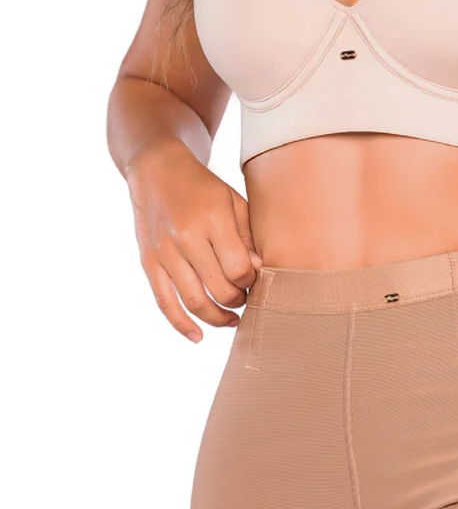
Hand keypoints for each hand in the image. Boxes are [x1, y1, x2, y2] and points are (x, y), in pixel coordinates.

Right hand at [127, 142, 263, 343]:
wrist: (157, 171)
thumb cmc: (203, 188)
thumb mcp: (233, 201)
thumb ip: (247, 236)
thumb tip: (259, 271)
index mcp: (212, 219)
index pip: (239, 269)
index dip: (252, 282)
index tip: (257, 281)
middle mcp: (186, 238)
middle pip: (218, 289)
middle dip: (239, 302)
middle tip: (248, 300)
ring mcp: (164, 252)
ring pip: (193, 301)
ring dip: (217, 318)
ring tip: (232, 320)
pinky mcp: (148, 263)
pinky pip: (164, 302)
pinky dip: (181, 325)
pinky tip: (198, 337)